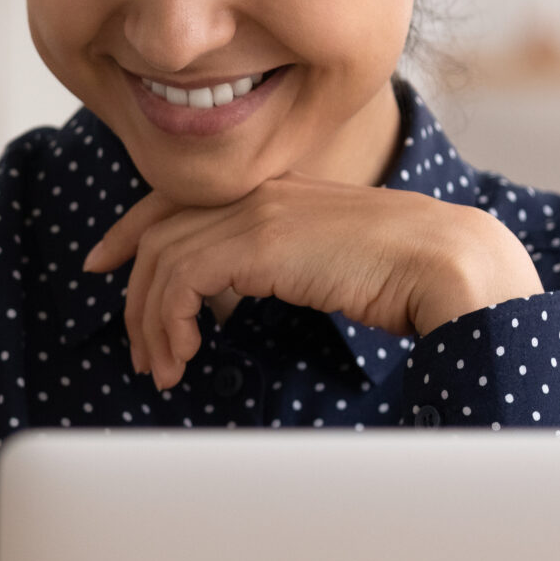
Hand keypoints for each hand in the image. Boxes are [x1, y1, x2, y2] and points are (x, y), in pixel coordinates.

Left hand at [84, 176, 542, 391]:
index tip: (105, 264)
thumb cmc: (412, 278)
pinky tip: (185, 355)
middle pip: (159, 231)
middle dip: (134, 294)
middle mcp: (261, 192)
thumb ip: (288, 266)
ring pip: (162, 258)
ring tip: (163, 368)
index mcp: (279, 192)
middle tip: (139, 350)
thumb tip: (247, 301)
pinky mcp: (259, 240)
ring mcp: (259, 211)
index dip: (132, 230)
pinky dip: (168, 320)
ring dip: (151, 321)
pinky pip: (180, 277)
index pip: (180, 200)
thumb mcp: (332, 265)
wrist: (454, 265)